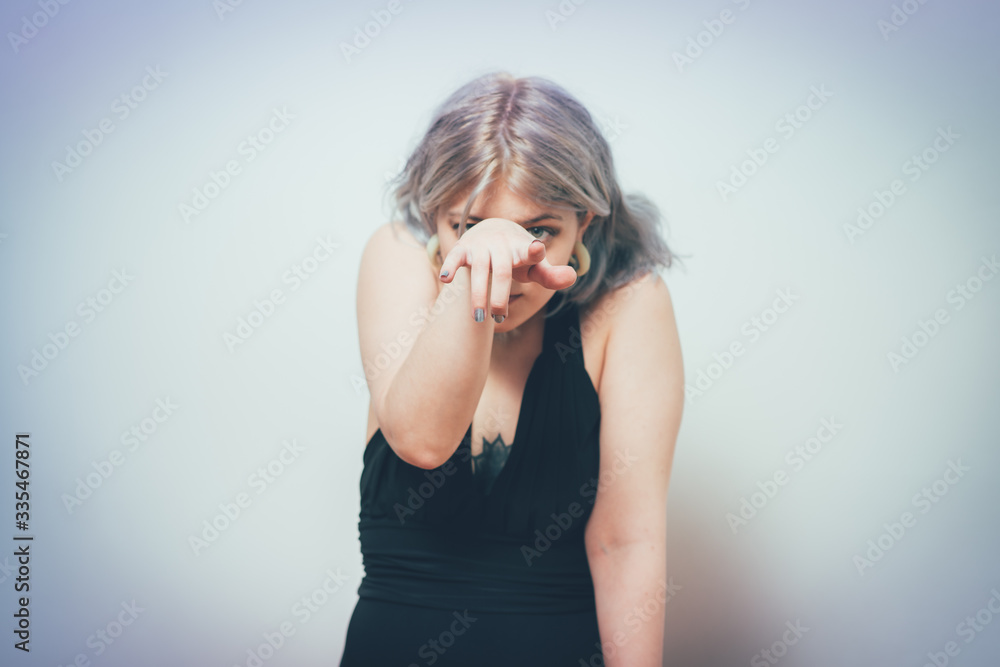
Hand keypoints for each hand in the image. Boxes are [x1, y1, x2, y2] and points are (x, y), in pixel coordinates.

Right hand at [437, 218, 577, 320]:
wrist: (493, 230)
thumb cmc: (518, 256)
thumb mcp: (535, 267)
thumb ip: (551, 276)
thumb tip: (572, 277)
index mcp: (523, 250)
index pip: (530, 251)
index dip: (534, 251)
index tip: (537, 249)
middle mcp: (502, 246)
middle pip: (502, 272)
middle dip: (499, 296)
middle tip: (499, 318)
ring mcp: (482, 247)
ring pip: (480, 271)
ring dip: (478, 295)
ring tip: (479, 320)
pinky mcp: (464, 249)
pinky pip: (455, 258)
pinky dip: (449, 267)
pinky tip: (444, 280)